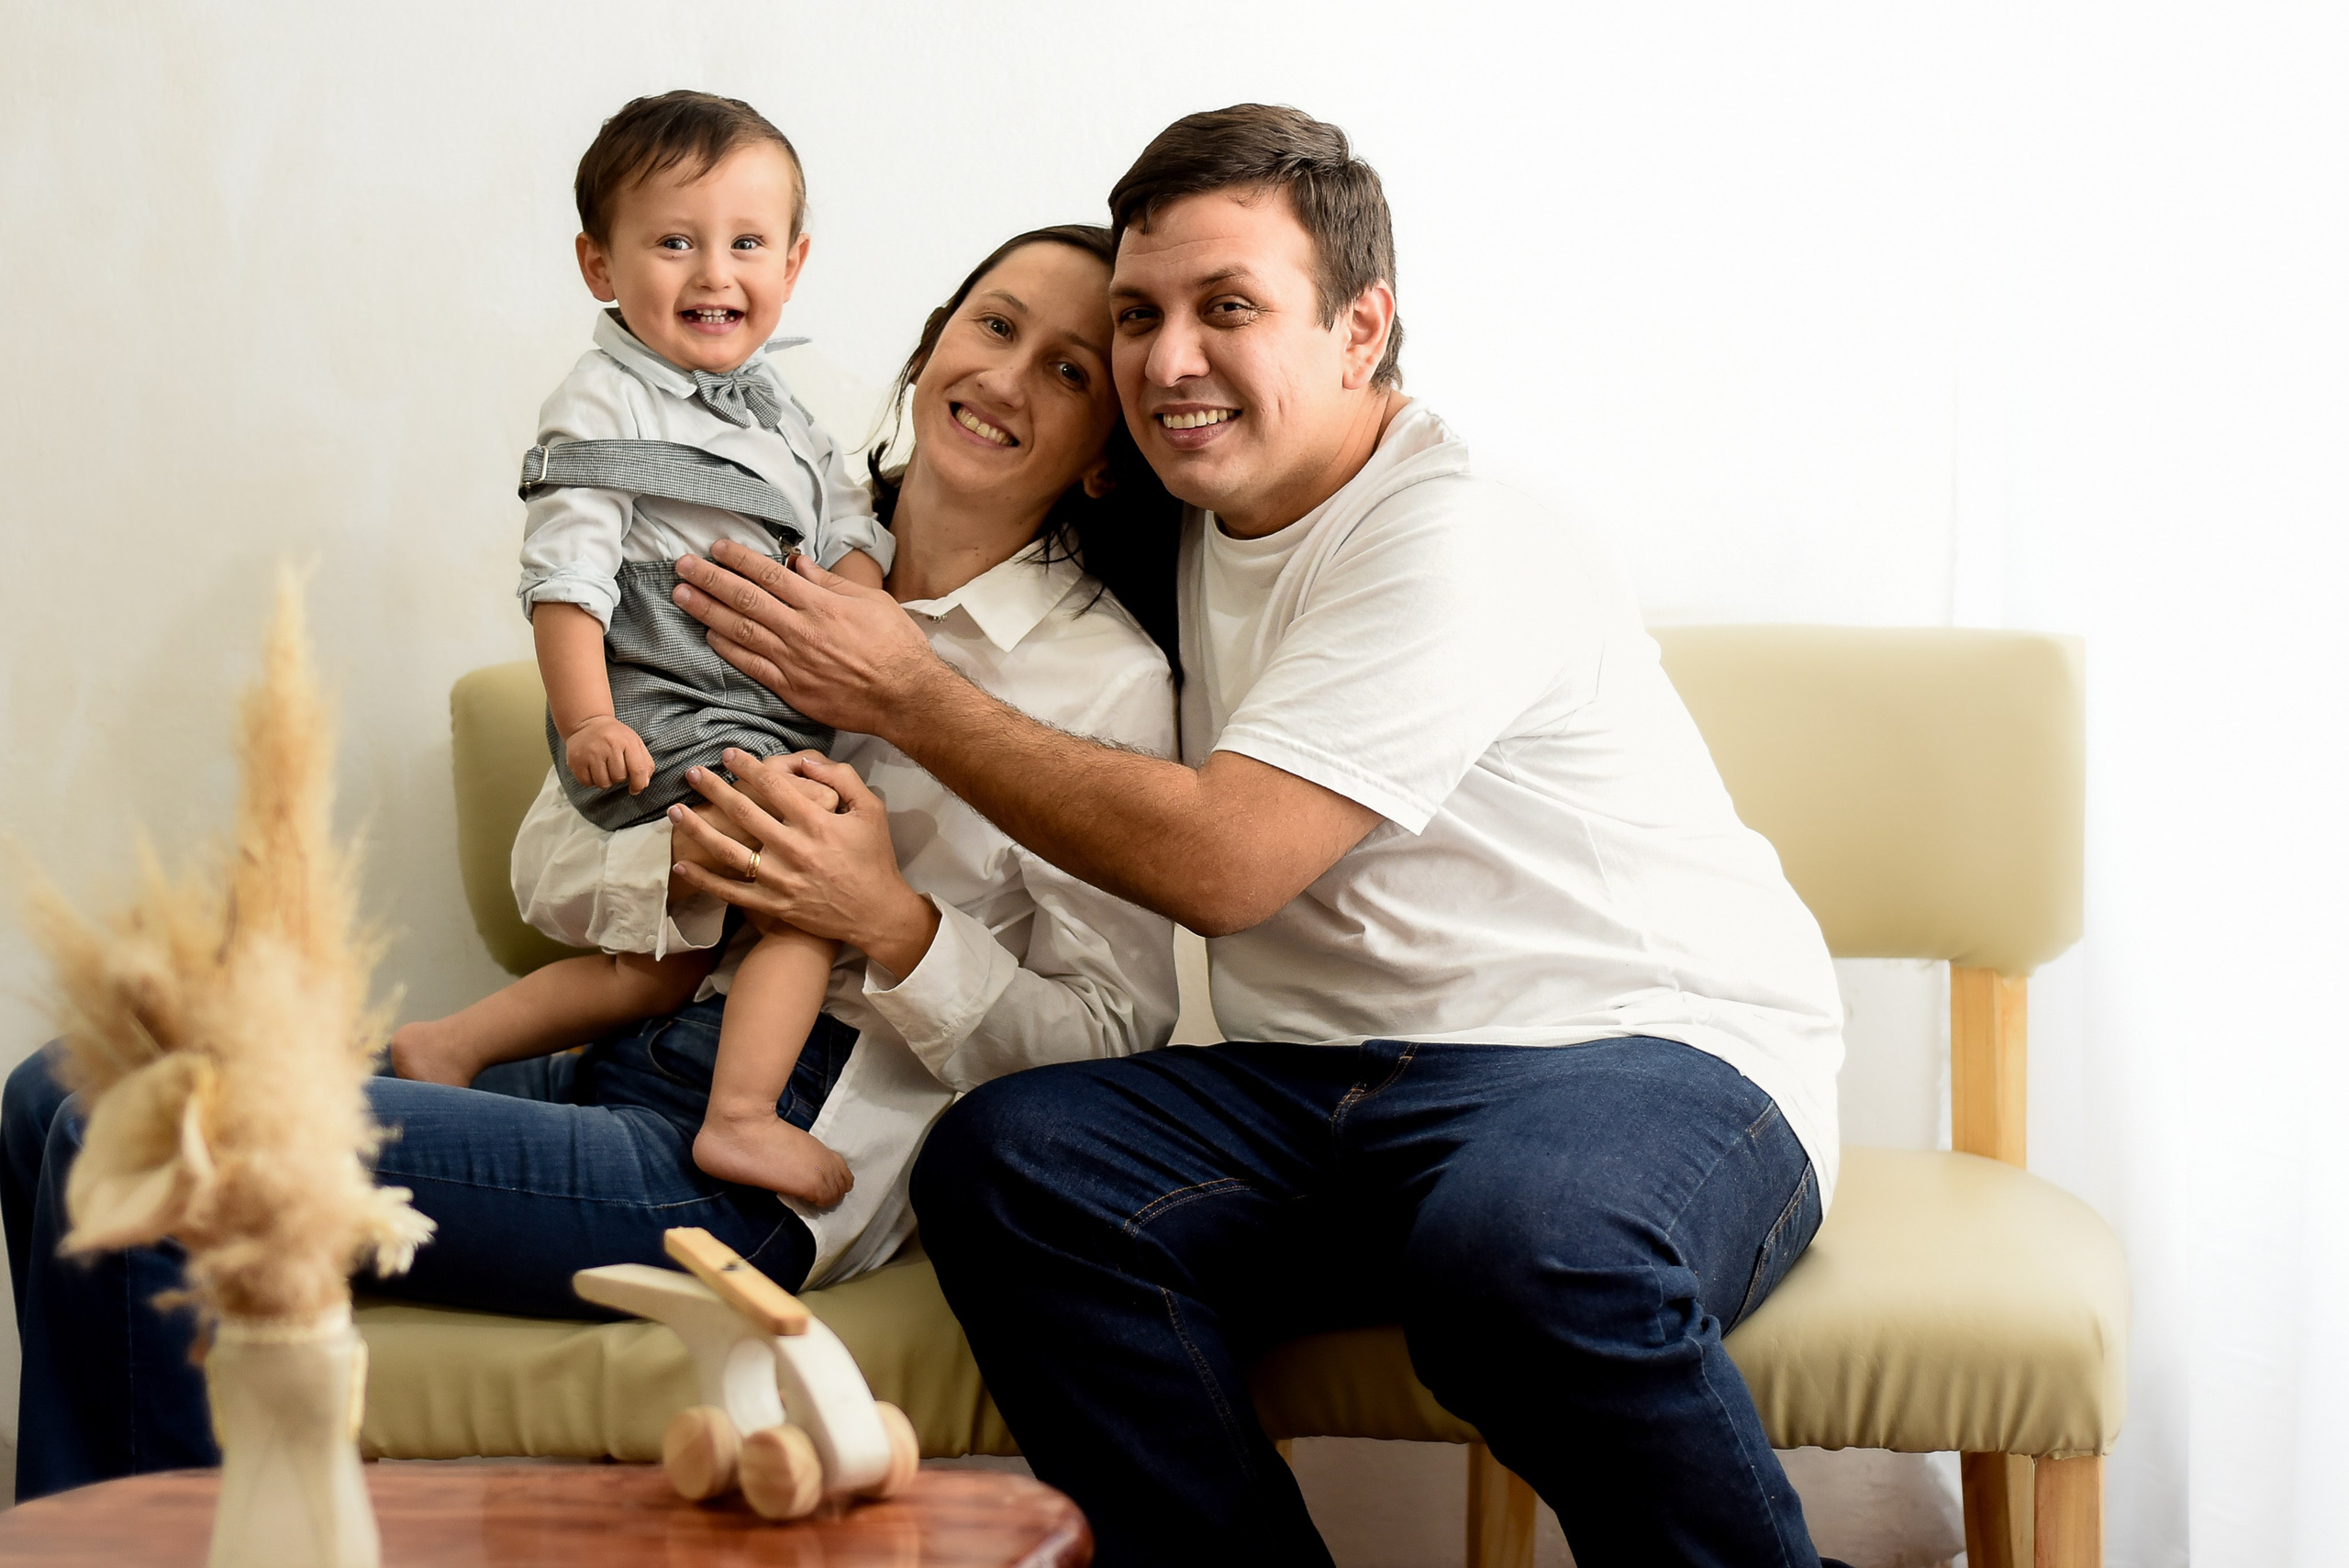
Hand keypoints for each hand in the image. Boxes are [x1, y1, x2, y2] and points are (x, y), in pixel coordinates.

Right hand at [565, 715, 653, 792]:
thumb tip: (643, 784)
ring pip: (603, 783)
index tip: (635, 788)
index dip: (639, 784)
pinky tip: (592, 768)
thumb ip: (645, 763)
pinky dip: (591, 780)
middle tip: (614, 764)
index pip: (638, 770)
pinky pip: (587, 783)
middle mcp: (608, 745)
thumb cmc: (615, 736)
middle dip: (619, 776)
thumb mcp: (635, 743)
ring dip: (605, 779)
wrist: (588, 723)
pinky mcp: (576, 760)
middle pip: (619, 778)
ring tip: (603, 766)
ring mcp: (590, 753)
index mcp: (627, 741)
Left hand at [668, 749, 941, 975]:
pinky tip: (682, 865)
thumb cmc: (874, 858)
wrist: (877, 913)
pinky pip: (733, 892)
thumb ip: (843, 779)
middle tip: (692, 773)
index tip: (727, 754)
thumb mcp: (872, 810)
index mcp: (817, 823)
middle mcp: (794, 849)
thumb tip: (807, 761)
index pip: (774, 787)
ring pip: (730, 851)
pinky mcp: (775, 905)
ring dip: (699, 829)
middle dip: (714, 789)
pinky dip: (705, 880)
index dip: (747, 767)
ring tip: (675, 812)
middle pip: (744, 812)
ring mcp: (781, 880)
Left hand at [670, 540, 942, 737]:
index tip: (716, 548)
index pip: (769, 574)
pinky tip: (708, 635)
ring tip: (682, 595)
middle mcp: (801, 629)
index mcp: (821, 603)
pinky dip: (727, 649)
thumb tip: (797, 564)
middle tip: (683, 565)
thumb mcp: (871, 600)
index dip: (739, 559)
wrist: (905, 696)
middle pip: (745, 598)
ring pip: (740, 629)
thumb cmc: (896, 646)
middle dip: (710, 578)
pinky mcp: (791, 688)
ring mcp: (793, 660)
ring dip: (707, 610)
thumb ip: (829, 582)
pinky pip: (751, 665)